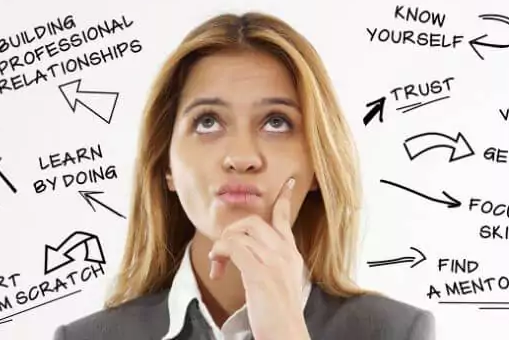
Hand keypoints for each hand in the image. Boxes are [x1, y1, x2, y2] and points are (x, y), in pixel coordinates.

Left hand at [208, 177, 310, 339]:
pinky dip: (220, 253)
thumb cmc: (280, 315)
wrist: (286, 335)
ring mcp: (273, 262)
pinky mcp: (260, 274)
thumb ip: (272, 263)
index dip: (284, 199)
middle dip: (230, 231)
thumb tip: (249, 254)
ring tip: (217, 265)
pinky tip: (217, 268)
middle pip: (252, 222)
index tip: (287, 184)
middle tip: (221, 251)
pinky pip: (233, 247)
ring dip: (221, 246)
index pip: (285, 219)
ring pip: (239, 233)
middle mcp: (284, 253)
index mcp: (291, 254)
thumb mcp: (283, 282)